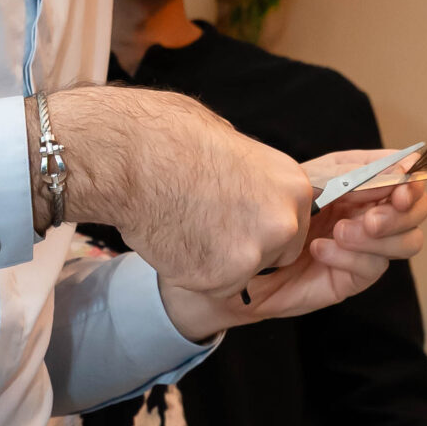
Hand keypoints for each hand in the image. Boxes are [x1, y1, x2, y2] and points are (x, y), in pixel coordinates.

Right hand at [35, 86, 313, 294]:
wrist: (133, 158)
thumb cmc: (172, 139)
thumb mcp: (232, 146)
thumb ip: (254, 178)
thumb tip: (254, 185)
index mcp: (292, 186)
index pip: (293, 226)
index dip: (261, 226)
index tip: (235, 219)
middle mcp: (283, 222)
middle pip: (276, 255)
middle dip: (247, 249)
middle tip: (208, 227)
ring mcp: (254, 253)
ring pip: (241, 274)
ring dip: (216, 262)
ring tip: (185, 227)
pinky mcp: (222, 279)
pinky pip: (211, 286)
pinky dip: (192, 272)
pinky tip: (174, 240)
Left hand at [159, 174, 426, 340]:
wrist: (227, 248)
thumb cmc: (263, 207)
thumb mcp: (308, 180)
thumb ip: (355, 170)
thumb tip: (407, 158)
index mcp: (361, 187)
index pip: (407, 181)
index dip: (411, 181)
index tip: (402, 181)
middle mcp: (368, 216)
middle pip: (416, 214)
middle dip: (399, 213)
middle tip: (370, 217)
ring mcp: (361, 249)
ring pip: (405, 242)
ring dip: (376, 236)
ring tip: (338, 231)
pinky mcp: (347, 279)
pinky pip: (370, 269)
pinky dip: (350, 256)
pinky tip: (320, 248)